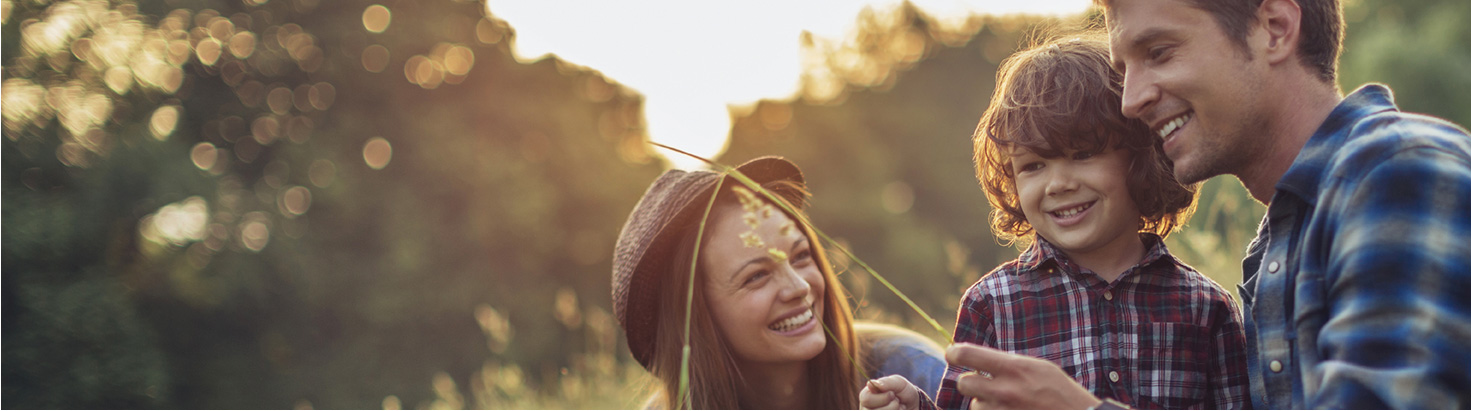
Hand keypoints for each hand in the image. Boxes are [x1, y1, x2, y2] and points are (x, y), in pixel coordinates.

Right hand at [860, 375, 921, 409]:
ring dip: (896, 410)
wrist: (914, 404)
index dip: (882, 397)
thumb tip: (870, 384)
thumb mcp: (898, 382)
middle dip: (891, 405)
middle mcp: (867, 408)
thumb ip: (886, 382)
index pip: (866, 399)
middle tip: (896, 401)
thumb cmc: (903, 391)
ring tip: (898, 406)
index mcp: (867, 395)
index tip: (892, 394)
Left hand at [946, 343, 1102, 409]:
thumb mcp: (1038, 368)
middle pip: (963, 383)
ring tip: (1006, 403)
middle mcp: (1007, 390)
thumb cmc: (1061, 392)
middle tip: (980, 383)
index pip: (967, 354)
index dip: (954, 353)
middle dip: (969, 382)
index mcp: (1015, 368)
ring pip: (975, 406)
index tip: (952, 354)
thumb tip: (978, 360)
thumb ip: (1008, 364)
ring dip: (984, 404)